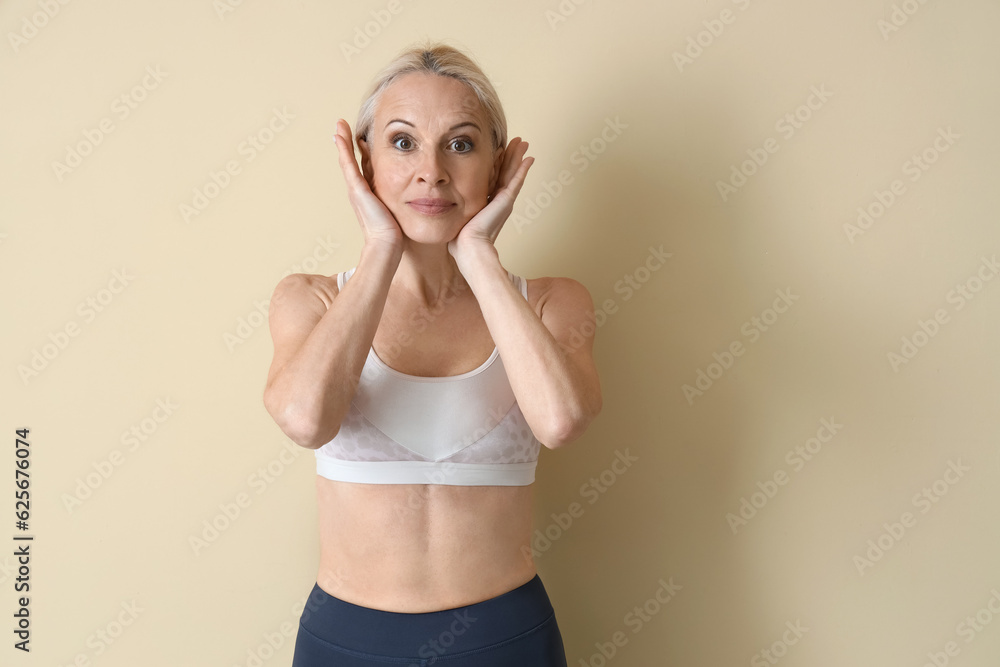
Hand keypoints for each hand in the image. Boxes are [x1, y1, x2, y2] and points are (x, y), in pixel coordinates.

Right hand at [333, 118, 403, 251]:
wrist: (387, 243)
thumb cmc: (395, 233)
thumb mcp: (400, 210)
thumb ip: (404, 200)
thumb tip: (419, 196)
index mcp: (369, 193)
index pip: (365, 168)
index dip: (362, 153)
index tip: (362, 139)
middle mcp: (359, 189)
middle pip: (354, 161)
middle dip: (348, 143)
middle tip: (343, 126)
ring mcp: (356, 188)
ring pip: (347, 159)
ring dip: (343, 141)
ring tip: (339, 124)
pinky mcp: (357, 189)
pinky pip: (348, 164)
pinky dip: (343, 149)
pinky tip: (340, 135)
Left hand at [447, 137, 533, 263]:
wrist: (467, 246)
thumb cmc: (459, 238)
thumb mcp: (456, 215)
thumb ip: (453, 207)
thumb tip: (438, 202)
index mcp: (486, 203)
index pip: (493, 178)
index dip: (498, 163)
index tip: (500, 149)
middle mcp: (498, 201)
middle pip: (506, 172)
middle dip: (512, 156)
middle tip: (519, 142)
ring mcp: (504, 200)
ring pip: (513, 173)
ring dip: (519, 157)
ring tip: (524, 144)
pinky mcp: (506, 201)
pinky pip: (516, 180)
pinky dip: (523, 169)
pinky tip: (529, 159)